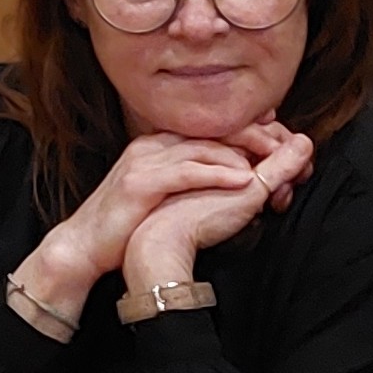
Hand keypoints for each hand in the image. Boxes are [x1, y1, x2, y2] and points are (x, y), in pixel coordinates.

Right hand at [119, 129, 311, 294]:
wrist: (85, 245)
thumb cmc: (127, 224)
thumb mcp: (164, 193)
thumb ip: (194, 178)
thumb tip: (235, 176)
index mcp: (158, 144)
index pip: (212, 127)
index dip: (249, 132)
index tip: (281, 142)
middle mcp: (151, 145)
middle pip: (212, 131)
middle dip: (254, 139)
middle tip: (287, 152)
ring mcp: (144, 161)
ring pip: (204, 147)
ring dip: (243, 156)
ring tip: (273, 169)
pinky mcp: (141, 182)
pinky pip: (188, 171)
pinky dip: (219, 173)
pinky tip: (244, 179)